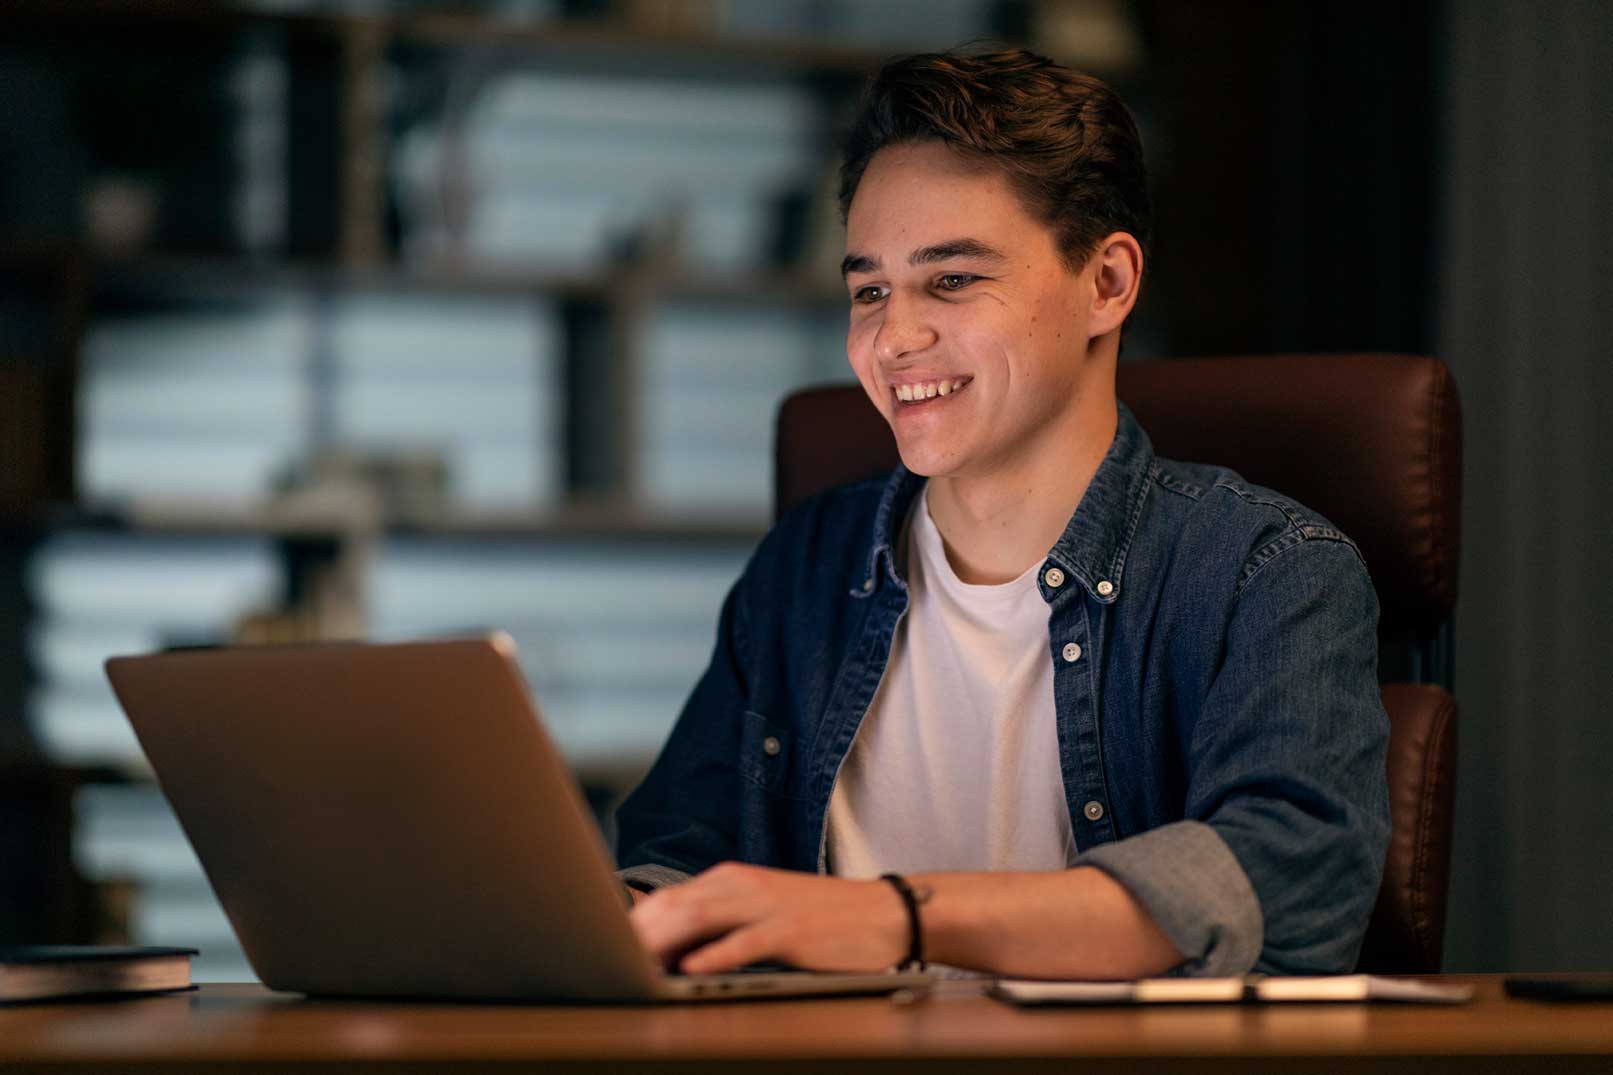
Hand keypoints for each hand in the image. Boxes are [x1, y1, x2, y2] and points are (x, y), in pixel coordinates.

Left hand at [629, 862, 907, 974]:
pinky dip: (715, 955)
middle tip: (605, 964)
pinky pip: (745, 942)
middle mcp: (742, 886)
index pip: (667, 899)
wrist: (883, 912)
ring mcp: (766, 906)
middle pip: (674, 906)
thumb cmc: (819, 919)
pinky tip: (692, 969)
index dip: (631, 925)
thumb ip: (718, 923)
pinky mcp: (790, 930)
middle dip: (636, 936)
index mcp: (730, 880)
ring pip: (700, 918)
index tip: (603, 949)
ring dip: (663, 944)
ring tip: (634, 967)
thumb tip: (668, 951)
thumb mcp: (762, 912)